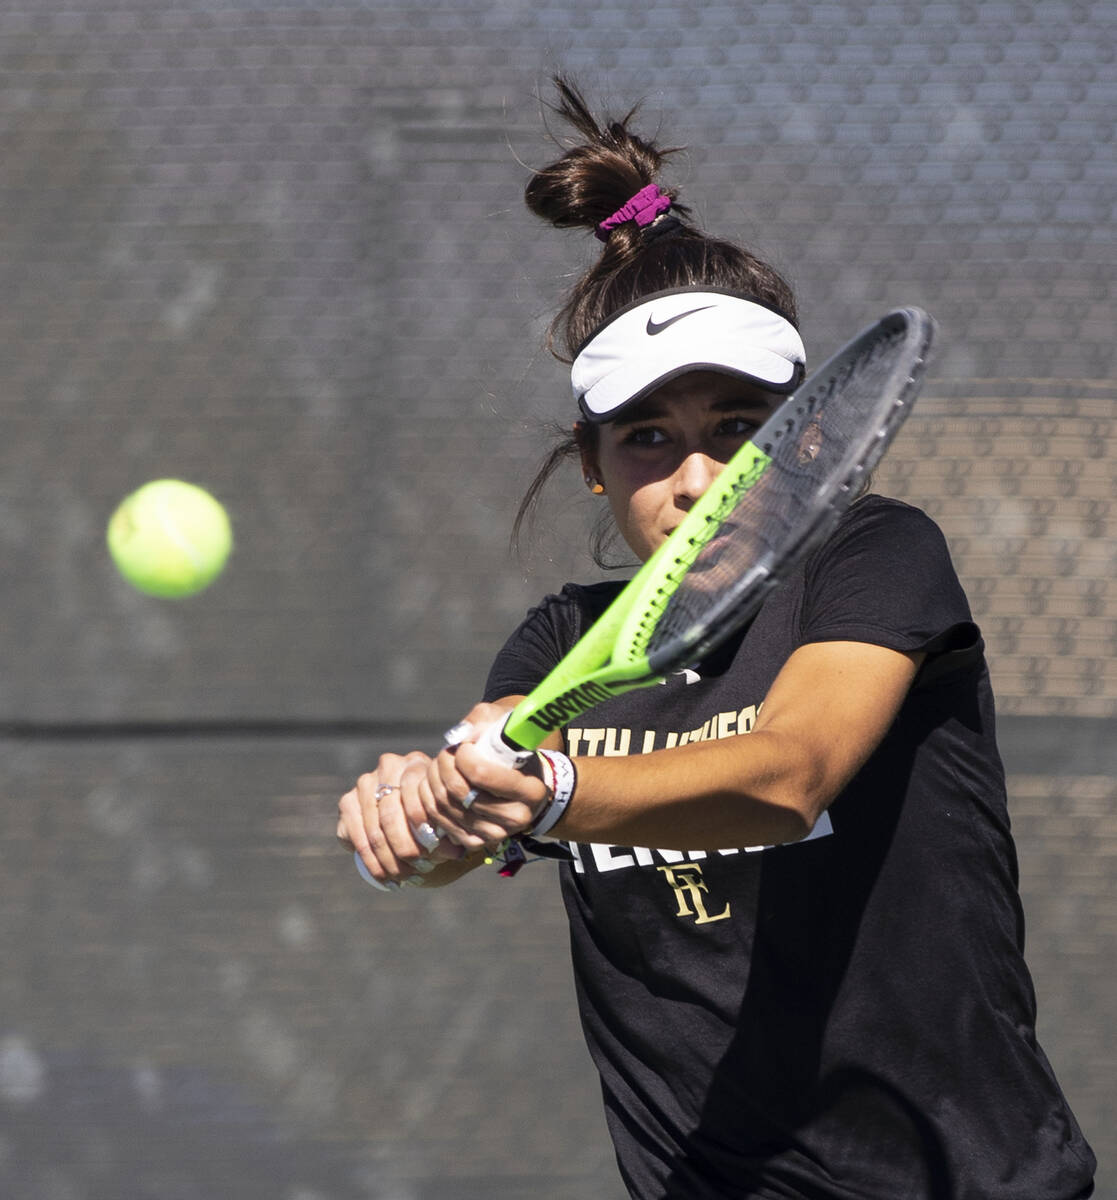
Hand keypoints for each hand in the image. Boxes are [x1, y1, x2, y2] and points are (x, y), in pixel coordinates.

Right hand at [337, 751, 463, 889]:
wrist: (410, 814)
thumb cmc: (436, 815)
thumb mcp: (445, 818)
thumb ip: (450, 830)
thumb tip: (455, 851)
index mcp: (417, 764)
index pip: (414, 796)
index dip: (423, 829)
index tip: (433, 855)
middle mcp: (388, 766)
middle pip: (390, 815)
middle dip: (405, 850)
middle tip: (418, 872)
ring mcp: (364, 783)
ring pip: (372, 830)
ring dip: (387, 861)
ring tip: (403, 879)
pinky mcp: (347, 802)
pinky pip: (353, 835)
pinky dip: (369, 861)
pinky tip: (384, 877)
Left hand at [418, 704, 550, 849]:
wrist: (522, 785)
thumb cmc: (514, 751)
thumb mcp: (506, 725)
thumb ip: (483, 721)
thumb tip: (461, 734)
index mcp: (531, 789)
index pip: (481, 773)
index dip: (462, 755)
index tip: (463, 746)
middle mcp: (517, 817)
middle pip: (459, 790)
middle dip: (443, 765)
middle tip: (446, 753)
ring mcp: (496, 834)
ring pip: (445, 805)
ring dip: (433, 780)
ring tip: (439, 766)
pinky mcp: (477, 842)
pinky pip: (440, 821)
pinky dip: (430, 800)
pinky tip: (434, 785)